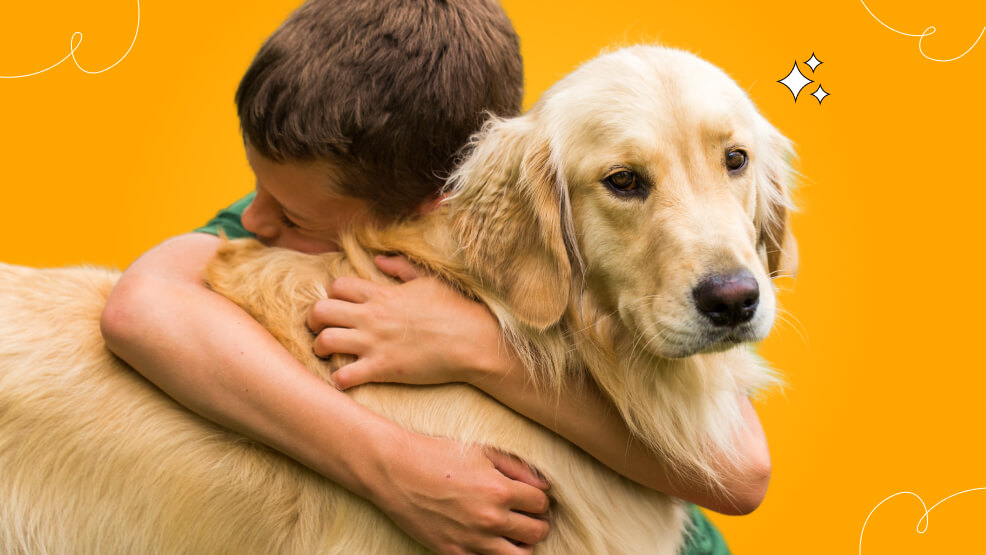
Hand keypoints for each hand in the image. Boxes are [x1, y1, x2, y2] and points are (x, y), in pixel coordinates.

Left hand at [307, 255, 508, 388]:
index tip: (339, 306)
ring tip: (327, 354)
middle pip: (320, 311)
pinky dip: (338, 379)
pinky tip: (346, 379)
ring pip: (323, 342)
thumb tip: (380, 259)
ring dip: (320, 349)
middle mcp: (372, 316)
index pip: (337, 286)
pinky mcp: (382, 369)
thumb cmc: (456, 309)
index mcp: (382, 294)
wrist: (473, 341)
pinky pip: (343, 376)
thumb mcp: (429, 280)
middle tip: (320, 329)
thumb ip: (402, 268)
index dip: (332, 295)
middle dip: (313, 320)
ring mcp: (374, 343)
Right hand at [368, 433, 550, 553]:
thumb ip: (518, 467)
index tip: (529, 497)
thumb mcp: (481, 451)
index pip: (541, 504)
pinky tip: (489, 540)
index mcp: (499, 490)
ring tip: (512, 532)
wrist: (396, 472)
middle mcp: (490, 518)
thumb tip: (544, 485)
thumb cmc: (438, 455)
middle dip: (535, 522)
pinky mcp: (454, 553)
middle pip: (537, 532)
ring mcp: (472, 540)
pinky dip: (494, 553)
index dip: (538, 499)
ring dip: (522, 544)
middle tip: (524, 514)